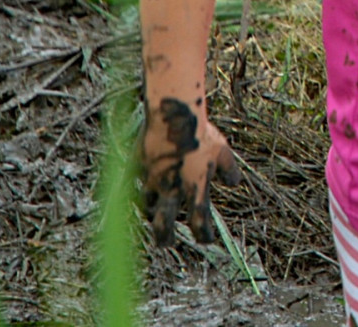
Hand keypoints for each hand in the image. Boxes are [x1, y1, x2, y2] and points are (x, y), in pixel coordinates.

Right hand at [140, 96, 240, 244]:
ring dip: (150, 213)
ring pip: (146, 206)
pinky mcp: (137, 167)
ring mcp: (152, 179)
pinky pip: (128, 184)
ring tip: (152, 214)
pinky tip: (123, 193)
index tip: (206, 241)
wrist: (175, 113)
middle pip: (164, 224)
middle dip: (165, 237)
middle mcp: (172, 188)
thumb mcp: (222, 150)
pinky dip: (126, 191)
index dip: (204, 234)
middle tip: (166, 244)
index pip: (200, 220)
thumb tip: (234, 184)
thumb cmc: (201, 131)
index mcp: (195, 186)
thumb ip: (229, 170)